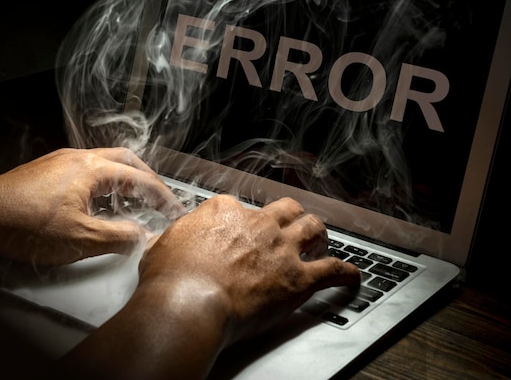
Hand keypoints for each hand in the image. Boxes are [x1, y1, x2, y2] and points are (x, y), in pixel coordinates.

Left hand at [0, 147, 185, 265]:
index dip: (162, 195)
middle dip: (146, 179)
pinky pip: (86, 172)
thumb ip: (119, 236)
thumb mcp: (81, 238)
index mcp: (92, 168)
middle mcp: (78, 157)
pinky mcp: (46, 171)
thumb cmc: (25, 224)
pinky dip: (103, 185)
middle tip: (158, 199)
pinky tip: (99, 207)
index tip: (174, 209)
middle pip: (126, 160)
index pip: (140, 178)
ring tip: (132, 206)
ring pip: (104, 164)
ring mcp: (60, 162)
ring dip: (123, 182)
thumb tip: (143, 236)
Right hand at [47, 195, 359, 379]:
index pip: (241, 205)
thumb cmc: (171, 280)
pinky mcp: (298, 278)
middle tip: (289, 228)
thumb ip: (173, 237)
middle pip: (285, 209)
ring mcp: (281, 249)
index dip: (243, 219)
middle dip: (289, 218)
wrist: (188, 304)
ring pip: (313, 227)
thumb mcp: (160, 247)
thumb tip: (167, 238)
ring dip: (317, 235)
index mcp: (224, 212)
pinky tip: (350, 276)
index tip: (242, 229)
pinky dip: (345, 272)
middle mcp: (257, 224)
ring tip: (318, 242)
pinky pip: (334, 269)